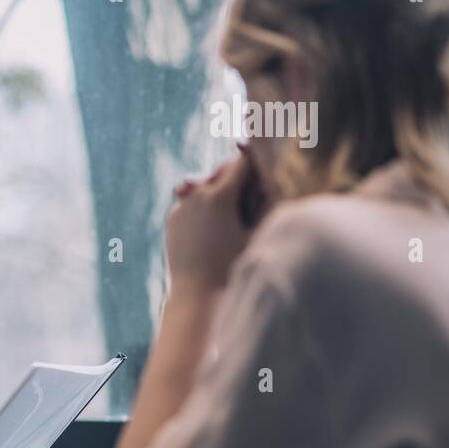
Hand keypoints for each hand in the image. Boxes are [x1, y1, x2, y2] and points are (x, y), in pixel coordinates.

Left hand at [166, 149, 254, 292]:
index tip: (267, 151)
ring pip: (204, 184)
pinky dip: (204, 203)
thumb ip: (267, 203)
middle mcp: (196, 196)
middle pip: (221, 171)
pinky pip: (191, 202)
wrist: (198, 296)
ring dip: (220, 186)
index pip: (242, 163)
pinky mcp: (173, 220)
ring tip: (236, 192)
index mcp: (219, 196)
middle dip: (238, 172)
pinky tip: (218, 213)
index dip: (257, 158)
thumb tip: (275, 179)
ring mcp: (180, 207)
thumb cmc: (237, 267)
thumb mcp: (259, 233)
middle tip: (253, 170)